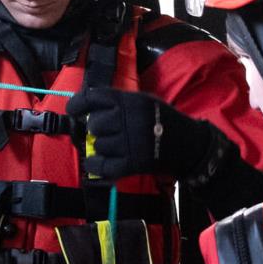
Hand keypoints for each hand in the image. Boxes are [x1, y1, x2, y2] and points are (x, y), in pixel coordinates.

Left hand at [68, 86, 211, 179]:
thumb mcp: (145, 101)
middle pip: (94, 124)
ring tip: (112, 147)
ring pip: (98, 145)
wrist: (189, 145)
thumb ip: (120, 101)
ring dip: (101, 147)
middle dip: (96, 129)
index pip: (94, 97)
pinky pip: (102, 166)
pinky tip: (95, 163)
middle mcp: (129, 119)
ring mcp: (130, 142)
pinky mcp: (132, 163)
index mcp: (131, 101)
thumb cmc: (165, 121)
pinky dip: (95, 165)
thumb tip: (89, 107)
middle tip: (106, 132)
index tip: (72, 110)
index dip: (78, 103)